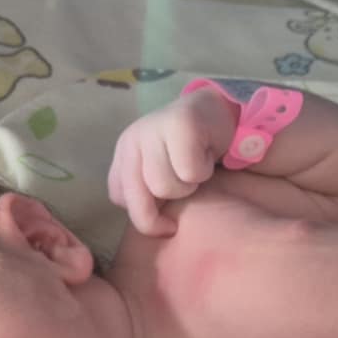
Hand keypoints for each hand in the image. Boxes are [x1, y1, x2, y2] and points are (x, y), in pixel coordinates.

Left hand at [107, 92, 233, 235]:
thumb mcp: (159, 172)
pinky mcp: (180, 125)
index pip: (120, 199)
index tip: (166, 203)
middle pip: (140, 200)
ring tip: (194, 165)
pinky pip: (190, 172)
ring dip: (189, 184)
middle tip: (184, 189)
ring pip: (166, 187)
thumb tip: (149, 225)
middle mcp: (132, 140)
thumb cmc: (190, 151)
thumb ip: (146, 193)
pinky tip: (205, 153)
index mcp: (124, 153)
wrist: (216, 112)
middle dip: (167, 204)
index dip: (146, 211)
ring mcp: (152, 130)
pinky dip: (204, 170)